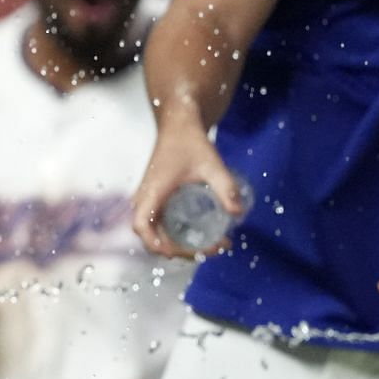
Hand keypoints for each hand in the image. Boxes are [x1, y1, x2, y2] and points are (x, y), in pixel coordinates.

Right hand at [130, 121, 241, 258]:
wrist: (179, 126)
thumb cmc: (190, 143)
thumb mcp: (211, 164)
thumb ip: (225, 186)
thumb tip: (237, 212)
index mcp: (153, 191)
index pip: (141, 225)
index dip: (154, 243)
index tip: (175, 253)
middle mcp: (147, 199)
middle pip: (152, 236)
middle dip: (181, 250)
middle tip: (212, 249)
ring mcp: (152, 200)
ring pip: (158, 232)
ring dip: (182, 244)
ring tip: (214, 245)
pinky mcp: (158, 199)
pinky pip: (163, 224)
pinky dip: (180, 235)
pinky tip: (204, 234)